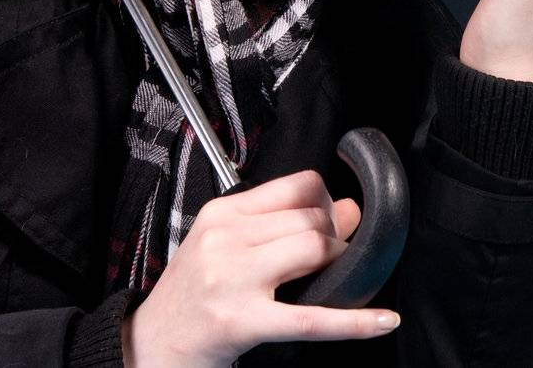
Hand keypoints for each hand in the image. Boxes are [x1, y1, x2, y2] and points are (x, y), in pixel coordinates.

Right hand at [120, 169, 400, 366]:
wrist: (150, 346)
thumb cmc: (192, 296)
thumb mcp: (224, 245)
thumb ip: (280, 223)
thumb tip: (350, 208)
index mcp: (222, 213)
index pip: (298, 185)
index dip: (327, 202)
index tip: (330, 222)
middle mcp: (226, 239)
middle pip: (311, 219)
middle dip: (336, 238)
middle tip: (334, 259)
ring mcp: (232, 279)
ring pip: (315, 251)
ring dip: (339, 266)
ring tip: (333, 281)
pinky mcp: (242, 321)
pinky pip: (312, 318)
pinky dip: (354, 322)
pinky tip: (382, 321)